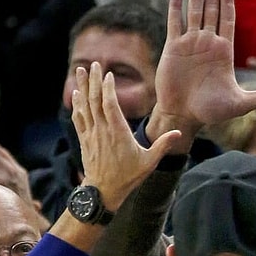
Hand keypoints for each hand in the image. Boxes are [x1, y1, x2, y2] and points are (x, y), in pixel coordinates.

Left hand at [73, 62, 180, 209]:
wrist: (103, 191)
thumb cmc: (128, 176)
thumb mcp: (149, 161)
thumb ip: (163, 145)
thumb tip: (178, 133)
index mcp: (118, 132)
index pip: (110, 105)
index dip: (108, 88)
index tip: (108, 74)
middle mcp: (102, 130)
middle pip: (96, 100)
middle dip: (94, 80)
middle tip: (94, 64)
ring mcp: (91, 134)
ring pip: (85, 106)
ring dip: (83, 87)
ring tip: (81, 71)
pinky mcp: (84, 139)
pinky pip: (79, 118)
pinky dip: (77, 104)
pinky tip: (76, 94)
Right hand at [148, 0, 255, 151]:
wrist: (184, 116)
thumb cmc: (211, 111)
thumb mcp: (239, 103)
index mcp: (223, 51)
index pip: (227, 20)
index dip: (226, 3)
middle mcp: (207, 43)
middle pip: (210, 11)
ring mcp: (189, 44)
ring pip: (193, 13)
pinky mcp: (173, 49)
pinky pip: (174, 24)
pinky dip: (175, 10)